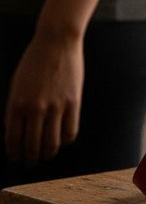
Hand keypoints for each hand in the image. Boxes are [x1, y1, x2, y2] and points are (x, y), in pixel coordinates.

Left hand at [4, 28, 83, 164]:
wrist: (57, 42)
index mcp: (16, 104)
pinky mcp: (73, 103)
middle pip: (32, 146)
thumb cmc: (34, 61)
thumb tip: (15, 132)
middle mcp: (35, 108)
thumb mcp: (16, 85)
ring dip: (47, 154)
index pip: (13, 140)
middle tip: (31, 162)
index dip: (14, 153)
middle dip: (30, 159)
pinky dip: (64, 141)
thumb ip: (14, 109)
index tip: (16, 157)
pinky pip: (70, 132)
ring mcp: (55, 107)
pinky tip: (61, 139)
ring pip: (52, 144)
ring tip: (46, 155)